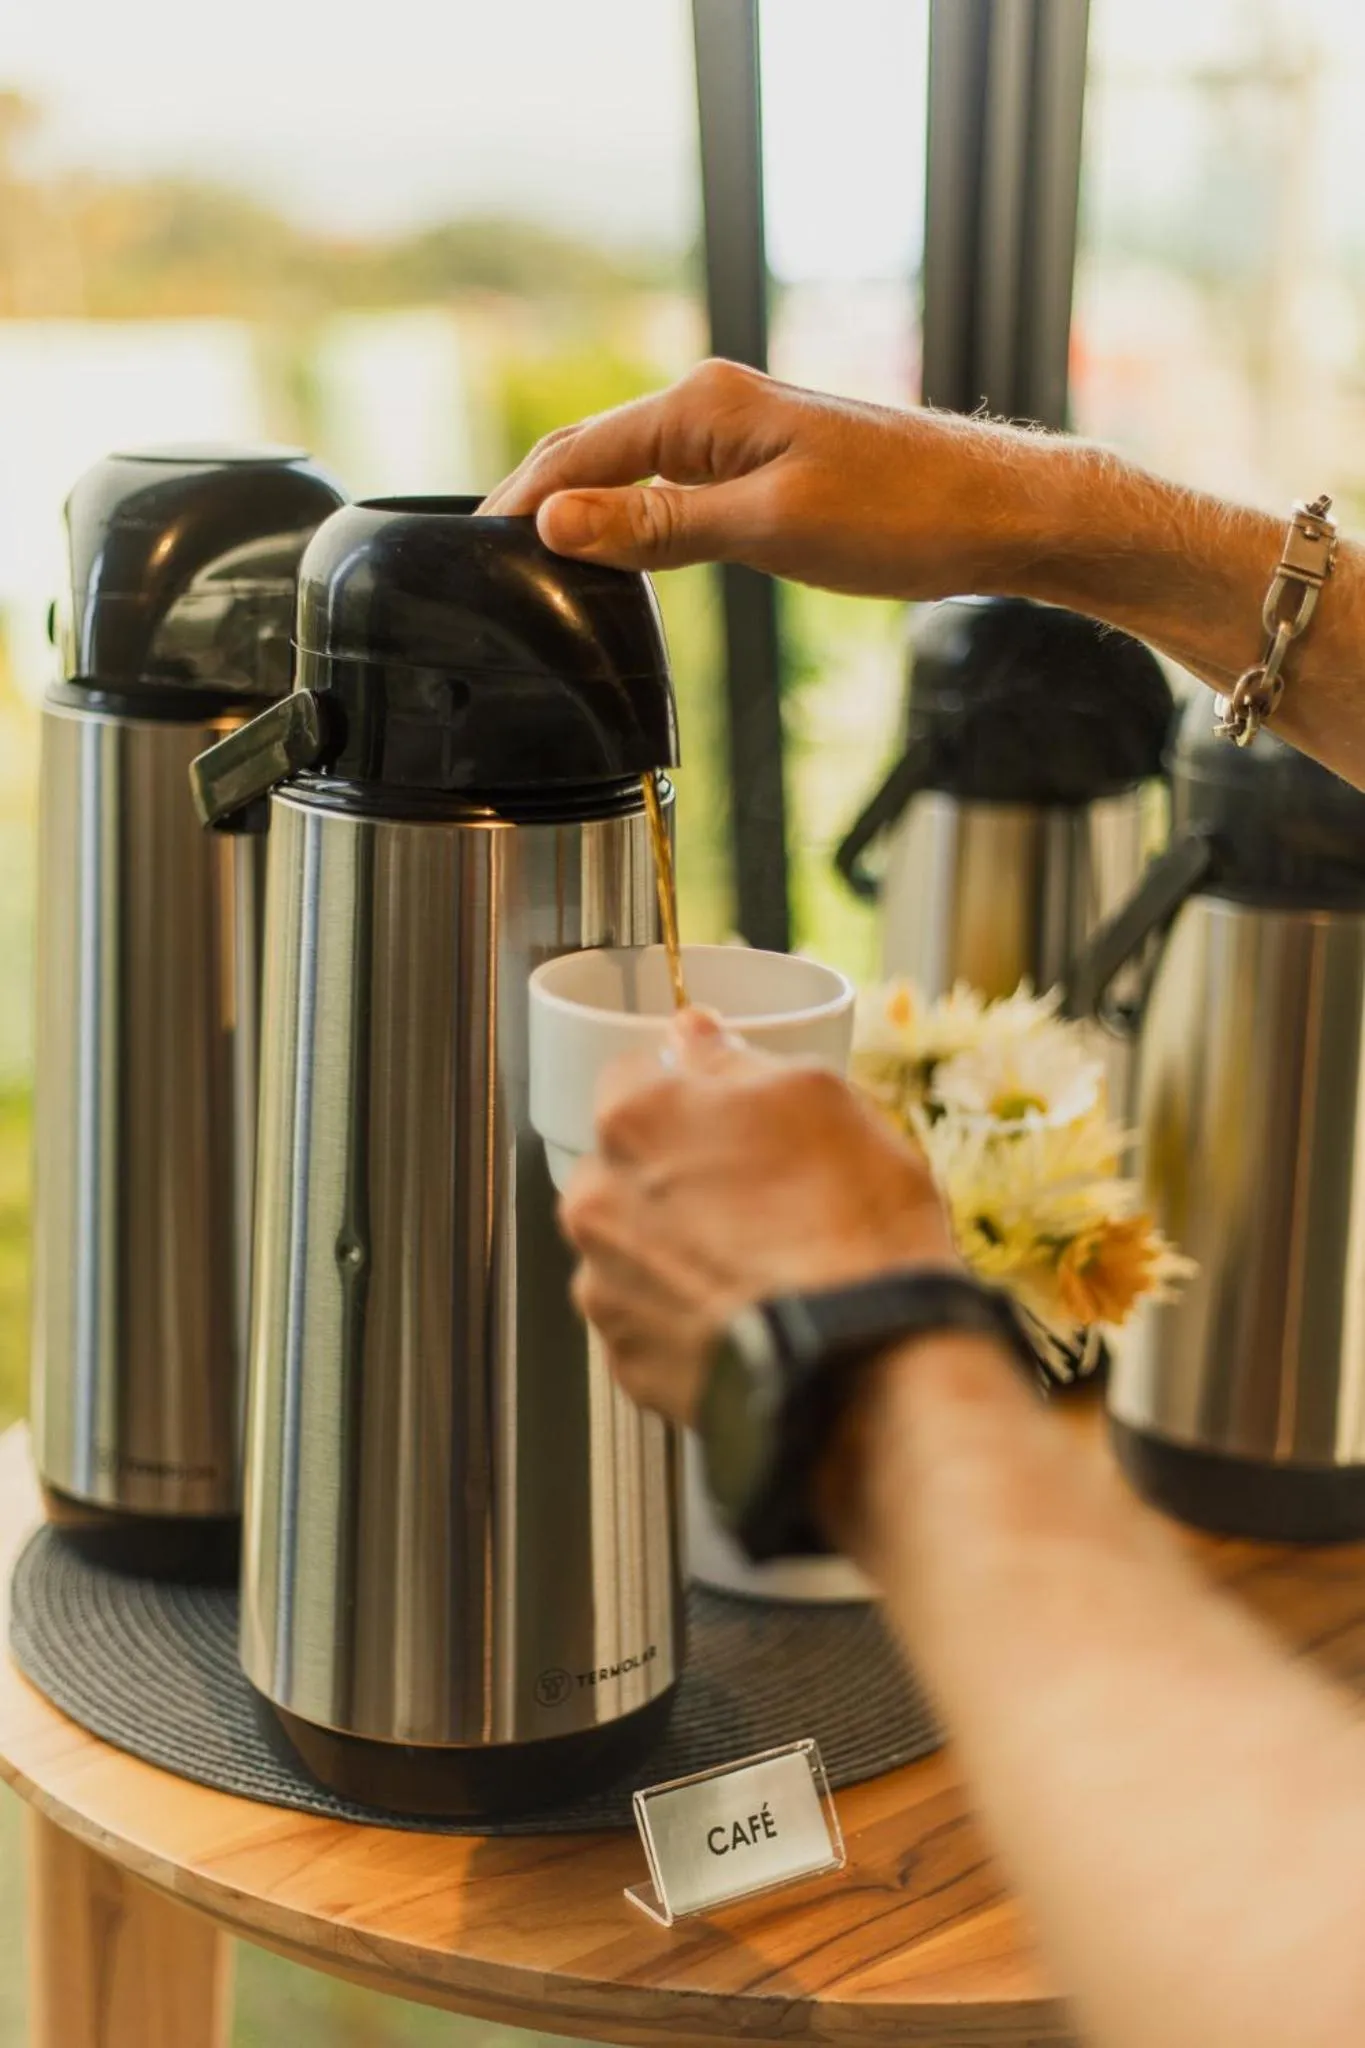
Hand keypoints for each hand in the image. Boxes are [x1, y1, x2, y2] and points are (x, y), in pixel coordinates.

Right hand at [479, 359, 1071, 598]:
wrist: (1001, 513)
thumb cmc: (903, 517)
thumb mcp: (770, 529)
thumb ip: (659, 527)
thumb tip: (557, 523)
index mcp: (703, 407)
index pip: (574, 454)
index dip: (515, 505)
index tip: (467, 554)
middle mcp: (715, 405)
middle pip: (592, 453)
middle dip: (535, 502)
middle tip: (483, 567)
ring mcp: (742, 431)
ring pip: (631, 471)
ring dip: (581, 511)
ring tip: (534, 567)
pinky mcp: (768, 462)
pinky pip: (672, 485)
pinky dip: (630, 518)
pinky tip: (620, 555)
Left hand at [559, 1009, 958, 1427]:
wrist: (865, 1364)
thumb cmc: (851, 1225)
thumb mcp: (818, 1098)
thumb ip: (734, 1058)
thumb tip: (693, 1033)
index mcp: (635, 1119)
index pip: (634, 1076)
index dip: (688, 1093)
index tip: (729, 1116)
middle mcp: (597, 1202)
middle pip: (627, 1167)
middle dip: (679, 1176)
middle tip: (760, 1196)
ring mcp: (606, 1289)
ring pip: (635, 1247)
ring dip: (678, 1248)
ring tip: (760, 1265)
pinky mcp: (629, 1363)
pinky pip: (651, 1320)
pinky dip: (688, 1315)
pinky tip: (747, 1313)